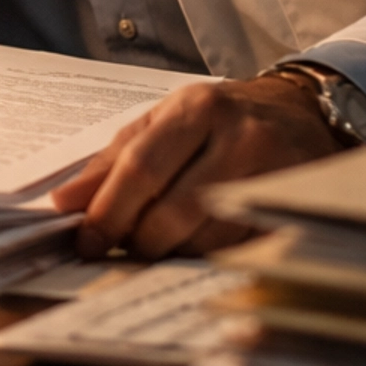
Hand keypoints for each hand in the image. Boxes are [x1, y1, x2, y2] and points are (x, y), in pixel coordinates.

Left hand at [51, 74, 340, 258]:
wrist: (302, 112)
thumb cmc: (220, 119)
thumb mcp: (163, 122)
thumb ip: (112, 161)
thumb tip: (63, 203)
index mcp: (198, 109)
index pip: (141, 168)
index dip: (108, 212)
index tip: (85, 241)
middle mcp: (240, 137)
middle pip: (173, 211)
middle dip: (139, 239)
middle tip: (126, 245)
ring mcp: (274, 174)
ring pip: (206, 239)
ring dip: (174, 251)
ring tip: (169, 237)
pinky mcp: (295, 208)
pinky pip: (238, 251)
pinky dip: (209, 256)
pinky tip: (202, 242)